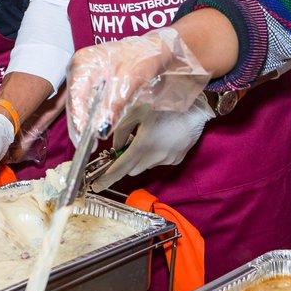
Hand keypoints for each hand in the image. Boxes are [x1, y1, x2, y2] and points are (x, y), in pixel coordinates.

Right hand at [67, 28, 209, 144]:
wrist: (156, 49)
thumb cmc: (143, 58)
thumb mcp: (129, 83)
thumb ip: (113, 106)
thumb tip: (100, 130)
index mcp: (83, 63)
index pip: (75, 96)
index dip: (78, 119)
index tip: (83, 139)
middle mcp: (79, 68)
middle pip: (74, 101)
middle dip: (78, 124)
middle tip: (85, 147)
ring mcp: (84, 75)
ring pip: (79, 103)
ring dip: (84, 122)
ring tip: (88, 142)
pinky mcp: (92, 81)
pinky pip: (87, 101)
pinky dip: (91, 115)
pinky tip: (95, 128)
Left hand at [92, 94, 214, 190]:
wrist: (194, 107)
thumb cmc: (162, 105)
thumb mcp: (135, 112)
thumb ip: (121, 131)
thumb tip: (116, 147)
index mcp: (142, 145)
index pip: (120, 168)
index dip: (107, 178)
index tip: (96, 186)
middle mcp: (155, 157)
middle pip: (132, 169)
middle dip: (127, 161)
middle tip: (129, 143)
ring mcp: (168, 160)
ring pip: (146, 165)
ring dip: (142, 156)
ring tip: (150, 135)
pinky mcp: (177, 159)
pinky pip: (160, 161)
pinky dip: (155, 154)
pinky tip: (162, 137)